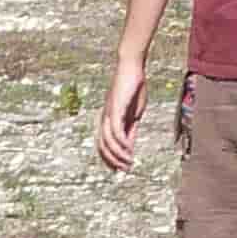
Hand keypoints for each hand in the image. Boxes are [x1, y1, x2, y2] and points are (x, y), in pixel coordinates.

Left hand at [95, 52, 146, 172]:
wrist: (132, 67)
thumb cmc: (133, 88)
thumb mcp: (134, 112)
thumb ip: (130, 129)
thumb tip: (129, 146)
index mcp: (108, 120)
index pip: (104, 145)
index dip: (110, 159)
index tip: (121, 169)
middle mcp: (104, 119)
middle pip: (102, 146)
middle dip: (113, 161)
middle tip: (125, 169)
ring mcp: (108, 114)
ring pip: (108, 141)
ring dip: (118, 154)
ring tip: (128, 162)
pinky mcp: (115, 109)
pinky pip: (115, 130)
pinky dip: (121, 142)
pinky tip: (129, 149)